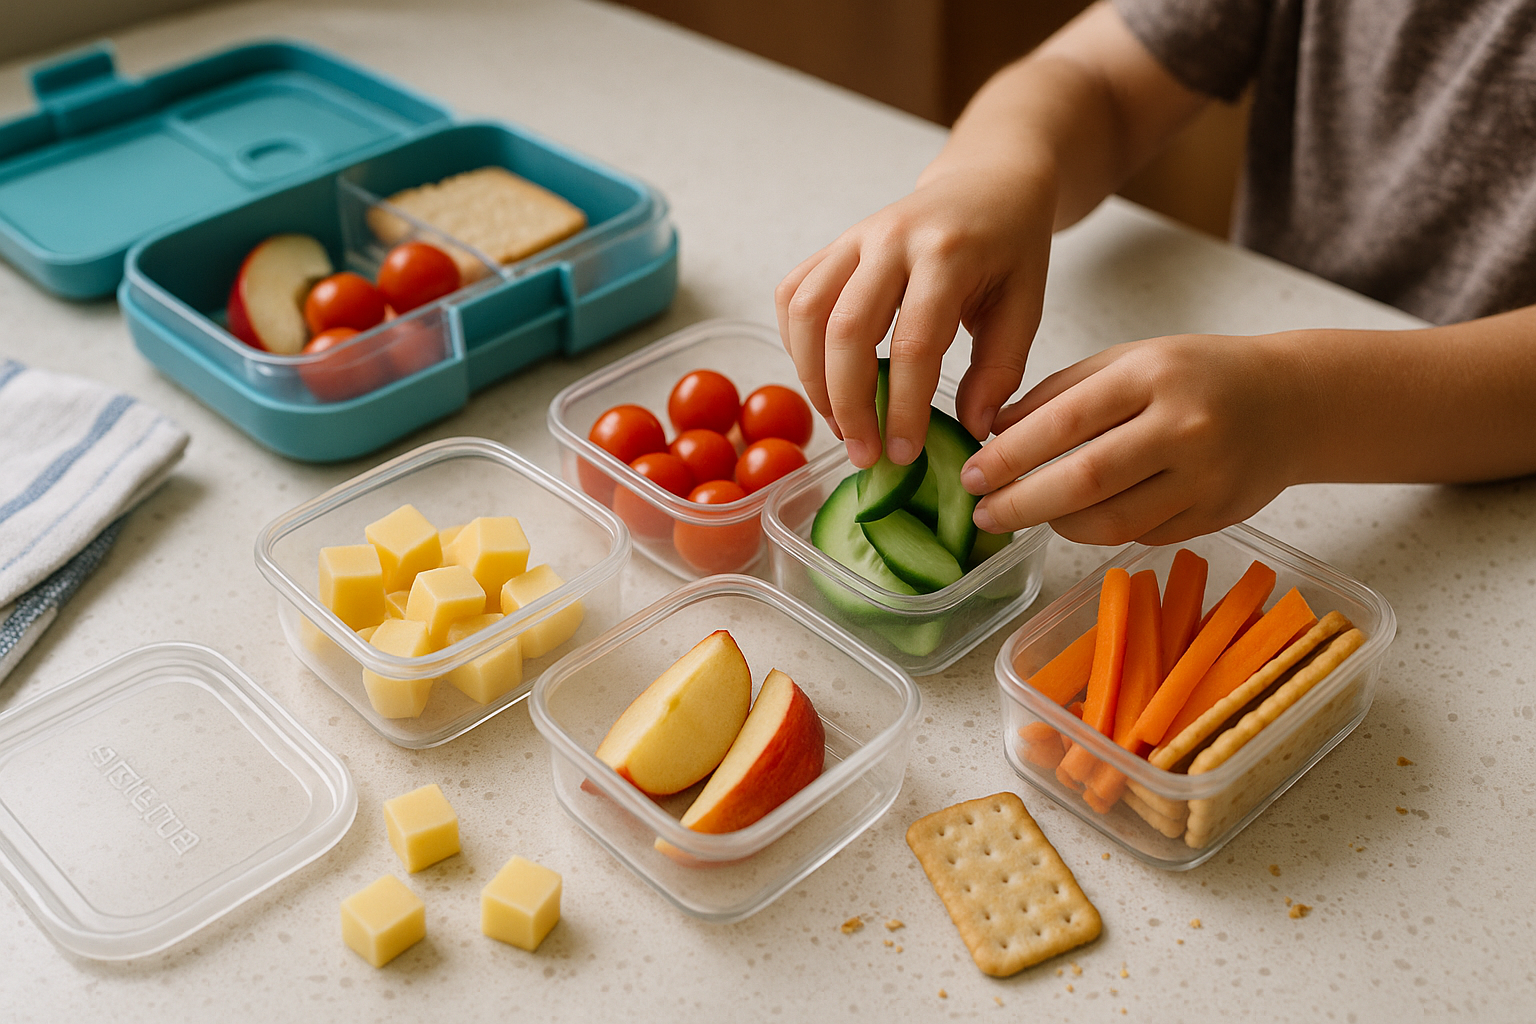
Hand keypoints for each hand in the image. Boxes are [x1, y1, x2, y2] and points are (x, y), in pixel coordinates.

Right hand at [775, 164, 1054, 467]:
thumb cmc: (1010, 248)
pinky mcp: (833, 245)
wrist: (987, 183)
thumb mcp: (1025, 306)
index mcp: (948, 254)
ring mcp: (855, 238)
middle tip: (864, 453)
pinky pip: (793, 295)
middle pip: (846, 330)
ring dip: (813, 379)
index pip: (915, 343)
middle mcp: (892, 239)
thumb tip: (970, 429)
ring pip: (806, 312)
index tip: (904, 453)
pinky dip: (796, 344)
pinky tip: (821, 379)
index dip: (905, 407)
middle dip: (848, 404)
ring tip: (840, 424)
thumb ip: (1000, 369)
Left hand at [961, 333, 1303, 544]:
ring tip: (1027, 514)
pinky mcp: (1217, 517)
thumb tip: (994, 430)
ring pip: (1111, 522)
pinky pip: (1140, 536)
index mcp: (1153, 376)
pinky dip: (1098, 532)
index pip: (1065, 423)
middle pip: (1084, 481)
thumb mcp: (1129, 361)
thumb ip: (1060, 393)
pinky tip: (1078, 518)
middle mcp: (1184, 427)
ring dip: (1056, 524)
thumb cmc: (1197, 375)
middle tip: (983, 511)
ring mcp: (1206, 478)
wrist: (1294, 403)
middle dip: (1021, 502)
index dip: (1009, 456)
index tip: (971, 473)